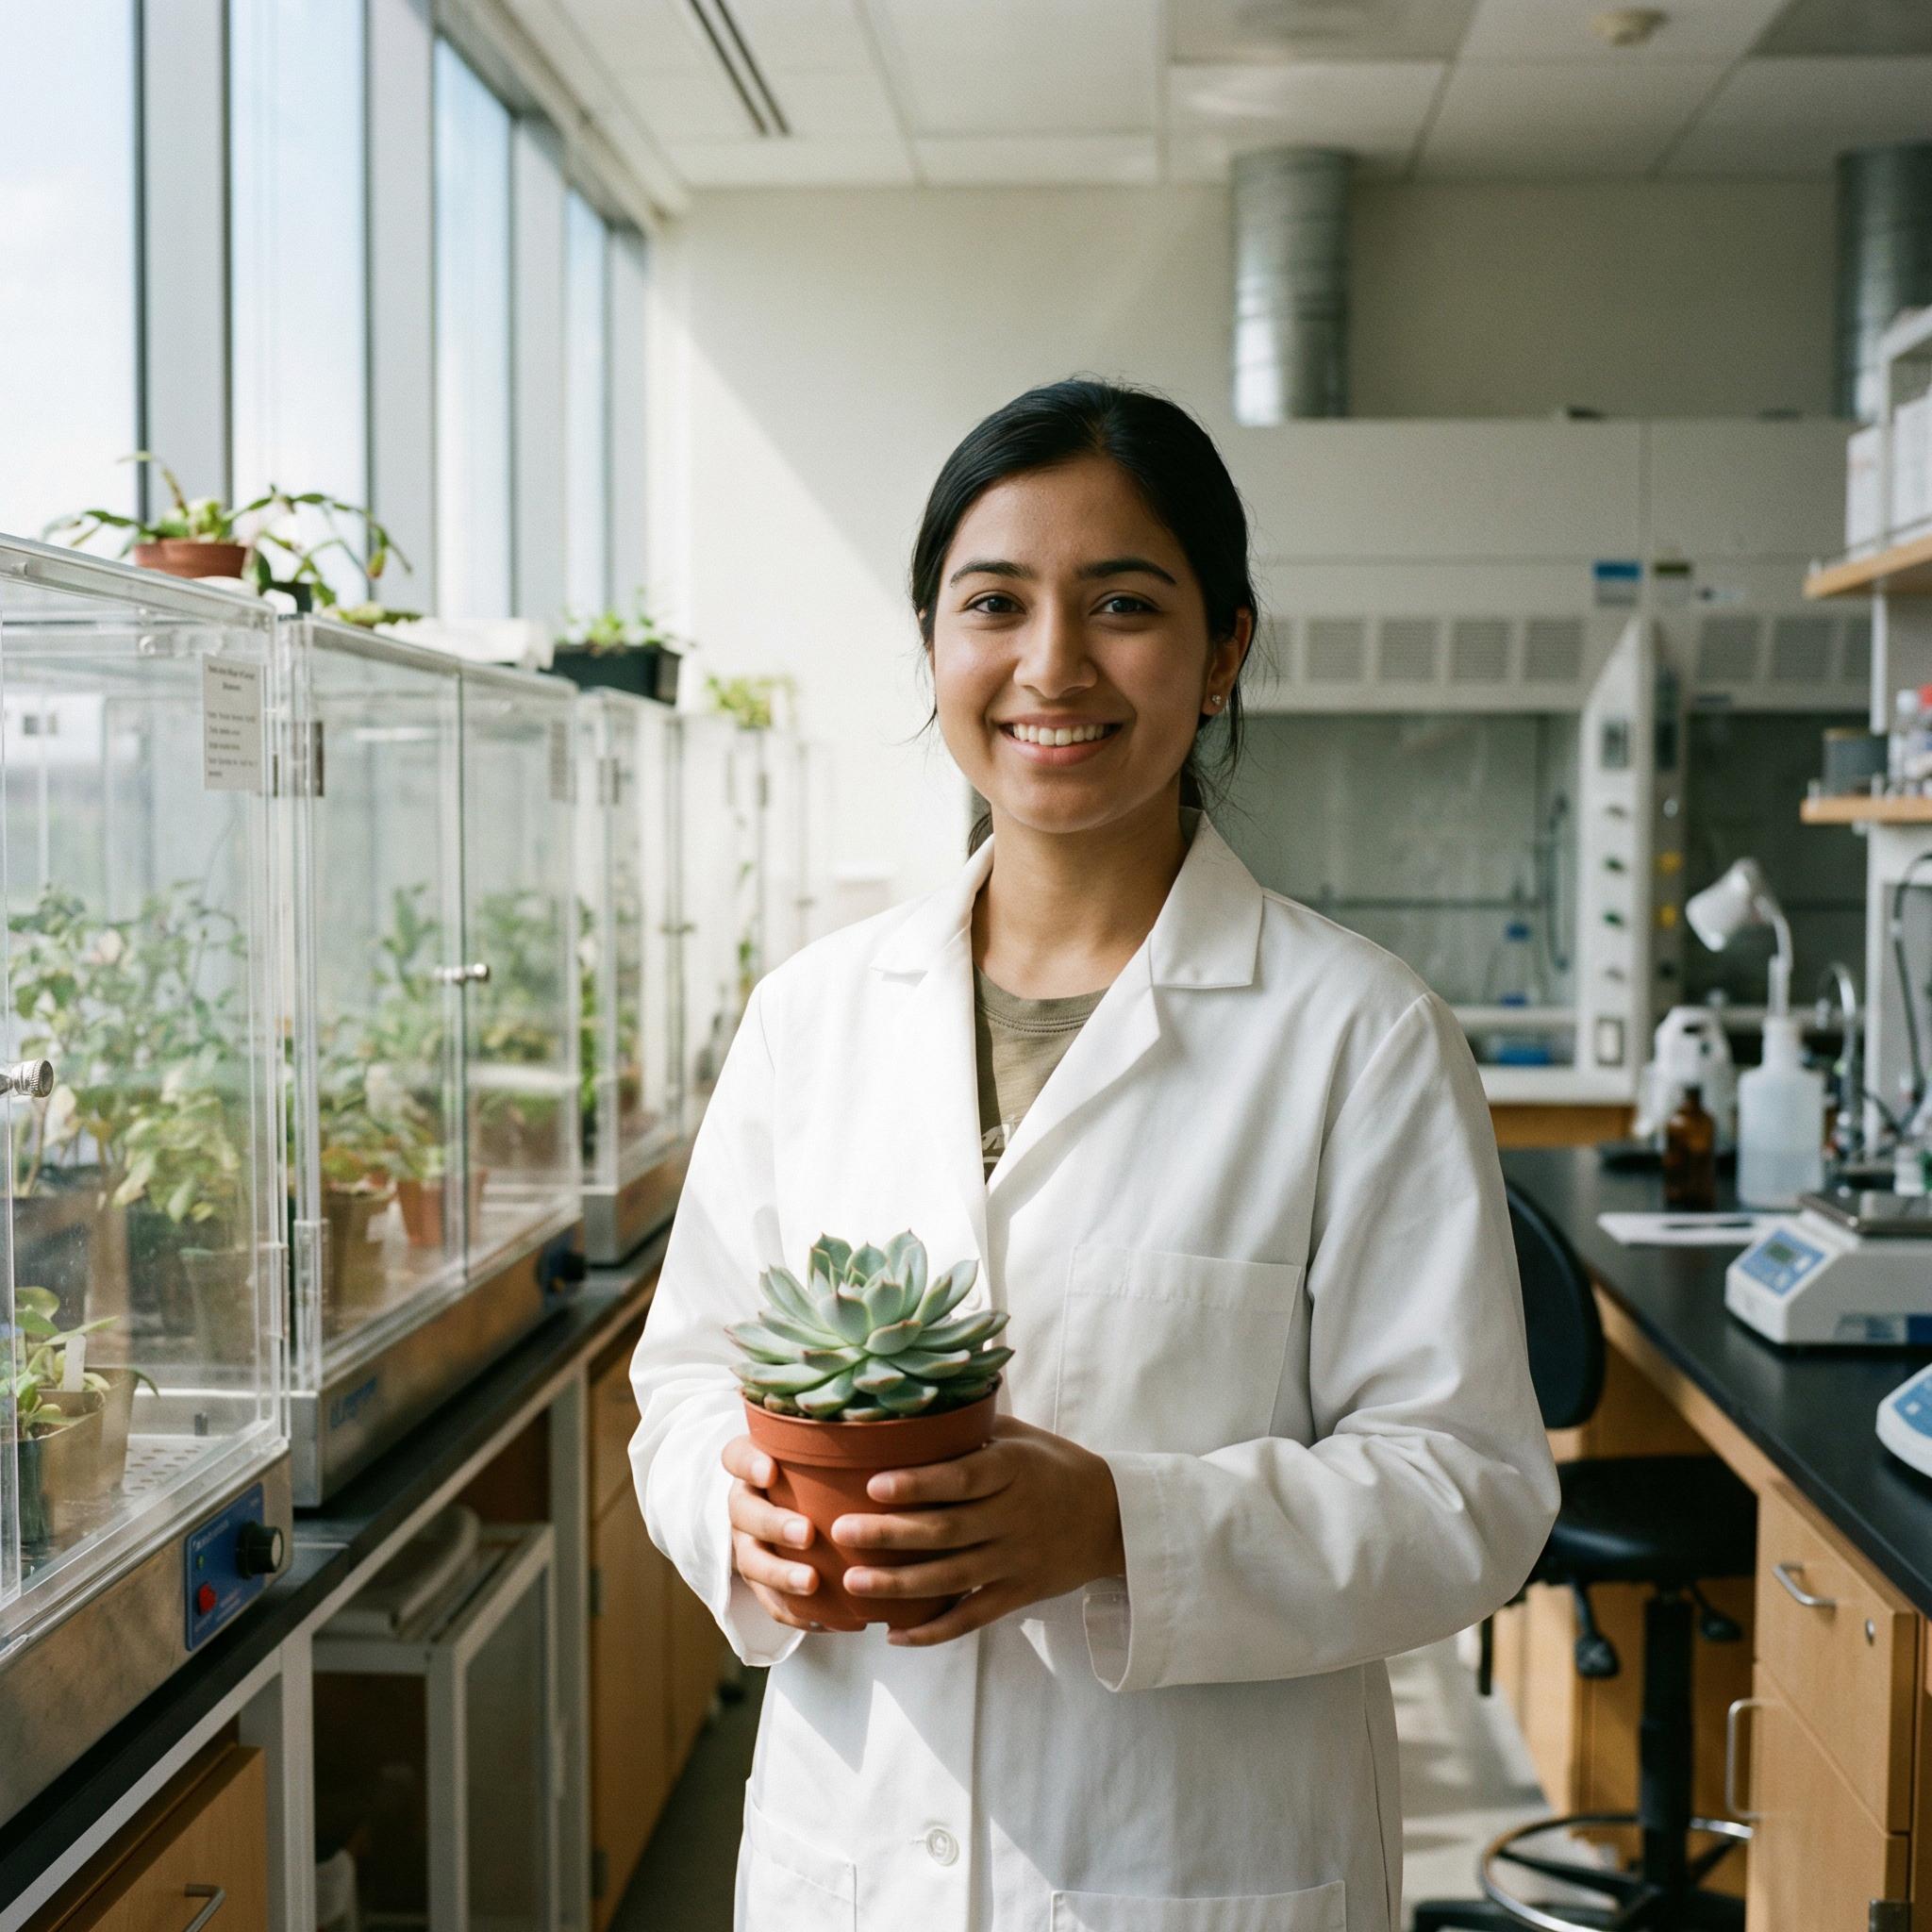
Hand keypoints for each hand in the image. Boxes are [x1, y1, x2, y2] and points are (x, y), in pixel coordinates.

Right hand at [722, 1434, 825, 1632]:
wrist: (784, 1505)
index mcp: (752, 1467)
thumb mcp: (815, 1451)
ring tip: (812, 1583)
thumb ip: (837, 1443)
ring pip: (751, 1561)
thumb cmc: (813, 1472)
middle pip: (744, 1512)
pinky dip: (792, 1613)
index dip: (749, 1464)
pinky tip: (822, 1622)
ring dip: (780, 1574)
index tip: (771, 1471)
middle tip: (806, 1534)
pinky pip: (767, 1601)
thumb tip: (901, 1431)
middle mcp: (744, 1503)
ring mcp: (747, 1543)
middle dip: (774, 1524)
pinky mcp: (758, 1580)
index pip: (737, 1456)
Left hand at [833, 1416, 1124, 1646]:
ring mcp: (1017, 1559)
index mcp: (1014, 1470)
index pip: (962, 1479)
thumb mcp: (1020, 1435)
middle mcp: (1015, 1516)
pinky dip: (935, 1630)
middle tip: (842, 1531)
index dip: (918, 1484)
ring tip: (854, 1583)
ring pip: (953, 1577)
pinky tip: (895, 1635)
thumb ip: (970, 1428)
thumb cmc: (1052, 1465)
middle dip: (891, 1534)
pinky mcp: (1020, 1593)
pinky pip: (973, 1616)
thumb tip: (908, 1410)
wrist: (1112, 1516)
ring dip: (901, 1584)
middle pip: (947, 1530)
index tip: (874, 1484)